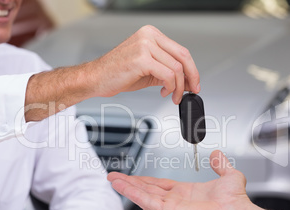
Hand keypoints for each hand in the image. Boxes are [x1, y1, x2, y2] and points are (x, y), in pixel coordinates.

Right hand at [84, 25, 199, 103]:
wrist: (96, 78)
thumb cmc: (117, 73)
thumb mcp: (148, 70)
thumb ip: (166, 71)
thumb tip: (185, 81)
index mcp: (151, 35)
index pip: (181, 50)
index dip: (191, 69)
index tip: (194, 82)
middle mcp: (149, 36)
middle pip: (183, 56)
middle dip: (191, 77)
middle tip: (192, 90)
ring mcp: (145, 45)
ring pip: (176, 68)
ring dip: (178, 87)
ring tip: (172, 95)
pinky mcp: (142, 58)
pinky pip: (167, 74)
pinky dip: (170, 87)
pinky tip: (163, 92)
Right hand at [107, 150, 248, 209]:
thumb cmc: (235, 200)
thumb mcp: (228, 175)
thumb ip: (220, 164)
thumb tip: (216, 154)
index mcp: (186, 192)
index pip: (160, 185)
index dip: (146, 181)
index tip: (135, 177)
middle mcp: (176, 200)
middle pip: (147, 189)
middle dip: (130, 183)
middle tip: (115, 177)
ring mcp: (171, 206)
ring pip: (143, 194)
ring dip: (126, 186)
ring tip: (112, 179)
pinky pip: (146, 200)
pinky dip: (132, 193)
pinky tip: (121, 186)